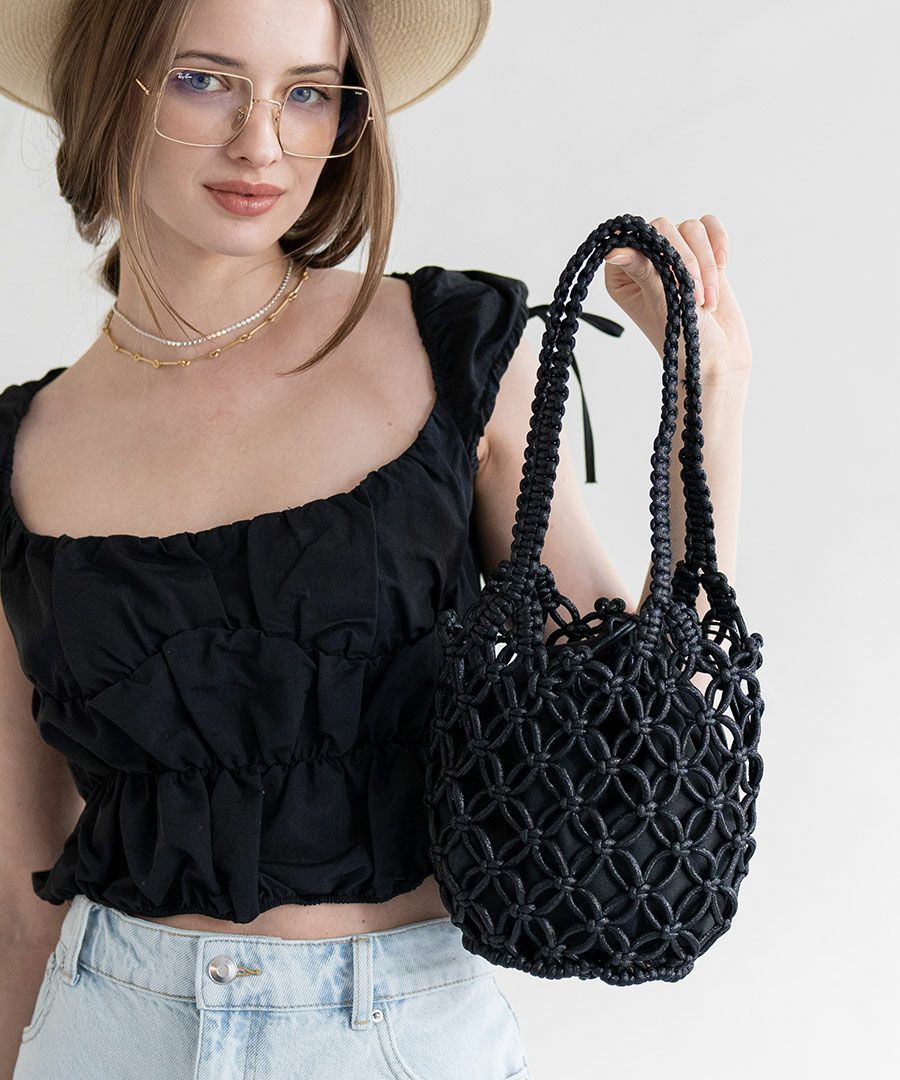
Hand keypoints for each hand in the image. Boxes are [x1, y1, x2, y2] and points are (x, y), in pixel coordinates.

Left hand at [604, 214, 751, 380]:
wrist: (718, 355)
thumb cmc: (682, 338)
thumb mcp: (659, 302)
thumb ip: (641, 269)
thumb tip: (611, 250)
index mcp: (623, 274)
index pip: (633, 237)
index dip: (656, 250)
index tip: (671, 279)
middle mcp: (645, 260)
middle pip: (665, 227)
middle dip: (687, 261)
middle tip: (696, 297)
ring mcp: (674, 254)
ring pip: (691, 228)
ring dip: (706, 263)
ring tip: (707, 299)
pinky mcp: (701, 253)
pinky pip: (710, 226)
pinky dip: (719, 245)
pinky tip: (722, 268)